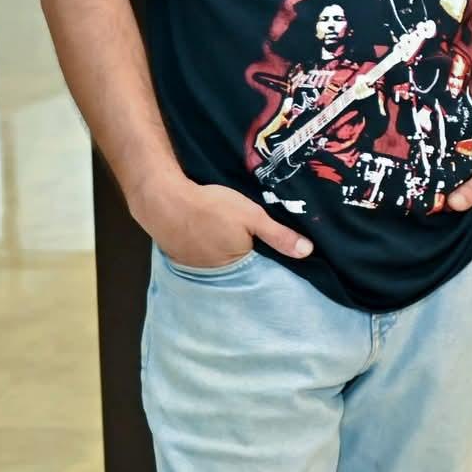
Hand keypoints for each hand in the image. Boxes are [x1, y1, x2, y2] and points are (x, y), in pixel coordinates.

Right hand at [133, 175, 312, 267]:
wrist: (163, 199)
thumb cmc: (211, 207)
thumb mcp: (252, 216)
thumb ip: (279, 235)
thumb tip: (308, 252)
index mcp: (237, 266)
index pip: (262, 267)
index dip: (270, 257)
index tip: (280, 247)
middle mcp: (217, 273)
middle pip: (241, 265)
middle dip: (250, 254)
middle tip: (254, 236)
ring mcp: (197, 266)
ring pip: (222, 259)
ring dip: (228, 249)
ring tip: (234, 234)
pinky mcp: (182, 256)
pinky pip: (204, 253)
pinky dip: (211, 245)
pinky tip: (213, 232)